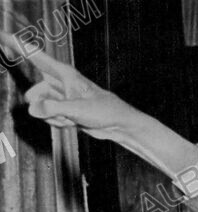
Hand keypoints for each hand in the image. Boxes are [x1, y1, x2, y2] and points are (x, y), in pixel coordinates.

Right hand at [0, 30, 197, 176]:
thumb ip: (52, 108)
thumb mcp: (77, 109)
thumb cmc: (104, 111)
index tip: (0, 33)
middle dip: (44, 108)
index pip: (34, 56)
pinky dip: (58, 124)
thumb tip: (33, 109)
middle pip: (33, 95)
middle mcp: (58, 83)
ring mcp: (58, 97)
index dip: (17, 44)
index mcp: (63, 73)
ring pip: (40, 109)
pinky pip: (48, 118)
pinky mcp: (61, 109)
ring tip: (74, 118)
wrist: (118, 125)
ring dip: (53, 118)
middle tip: (65, 113)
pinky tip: (74, 123)